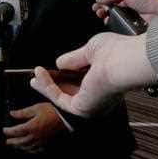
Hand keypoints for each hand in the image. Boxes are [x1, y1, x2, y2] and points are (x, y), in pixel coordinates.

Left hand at [3, 103, 65, 153]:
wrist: (66, 116)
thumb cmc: (51, 110)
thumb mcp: (35, 108)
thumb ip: (23, 112)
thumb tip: (12, 114)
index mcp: (31, 126)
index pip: (16, 131)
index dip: (8, 131)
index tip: (4, 130)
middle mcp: (35, 135)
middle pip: (20, 141)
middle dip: (12, 141)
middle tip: (7, 141)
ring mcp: (41, 140)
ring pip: (28, 147)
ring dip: (20, 147)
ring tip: (16, 146)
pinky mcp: (47, 141)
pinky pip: (37, 149)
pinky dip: (31, 150)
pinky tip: (29, 149)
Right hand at [30, 32, 156, 117]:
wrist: (123, 62)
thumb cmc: (117, 52)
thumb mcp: (90, 50)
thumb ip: (74, 58)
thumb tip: (59, 63)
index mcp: (108, 82)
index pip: (84, 82)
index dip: (67, 75)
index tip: (54, 69)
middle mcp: (100, 96)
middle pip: (71, 92)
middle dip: (52, 85)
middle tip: (38, 76)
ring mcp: (92, 104)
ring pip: (63, 97)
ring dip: (46, 86)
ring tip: (34, 75)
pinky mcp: (82, 108)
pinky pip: (59, 98)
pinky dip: (47, 87)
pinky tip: (39, 74)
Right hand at [92, 0, 157, 22]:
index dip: (102, 2)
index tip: (96, 5)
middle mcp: (127, 7)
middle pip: (110, 10)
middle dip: (102, 11)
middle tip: (99, 12)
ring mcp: (129, 17)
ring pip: (114, 20)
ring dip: (107, 19)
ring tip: (105, 18)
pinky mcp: (131, 27)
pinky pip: (120, 28)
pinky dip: (116, 26)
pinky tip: (113, 25)